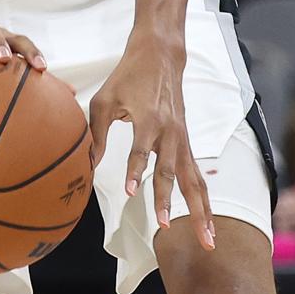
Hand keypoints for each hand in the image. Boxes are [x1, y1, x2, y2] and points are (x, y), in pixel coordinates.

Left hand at [88, 31, 214, 247]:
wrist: (161, 56)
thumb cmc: (128, 76)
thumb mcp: (104, 100)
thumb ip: (95, 134)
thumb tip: (87, 166)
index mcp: (148, 118)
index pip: (139, 150)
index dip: (133, 171)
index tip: (128, 192)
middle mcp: (170, 132)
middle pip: (170, 172)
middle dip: (167, 201)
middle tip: (165, 227)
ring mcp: (182, 139)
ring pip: (193, 179)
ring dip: (200, 210)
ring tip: (207, 238)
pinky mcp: (187, 142)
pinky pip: (197, 174)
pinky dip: (202, 198)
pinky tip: (206, 220)